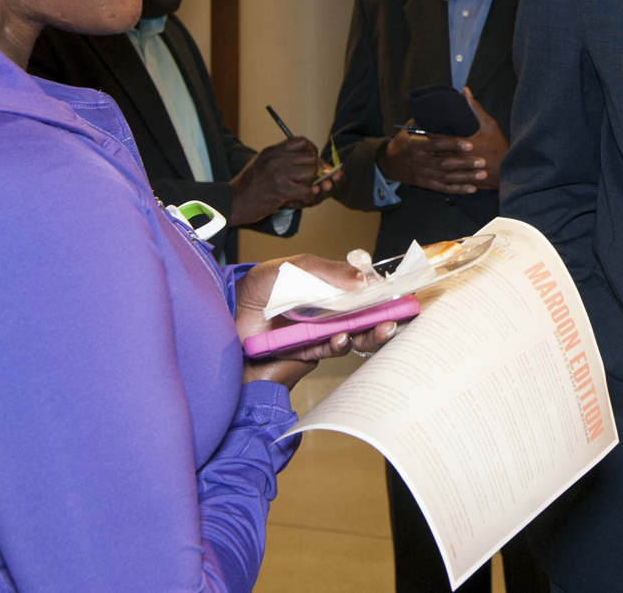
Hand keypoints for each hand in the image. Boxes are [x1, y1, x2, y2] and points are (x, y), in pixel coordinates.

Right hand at [227, 136, 323, 225]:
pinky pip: (306, 191)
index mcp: (272, 151)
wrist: (232, 202)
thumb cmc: (247, 186)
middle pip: (310, 157)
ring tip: (302, 189)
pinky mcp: (281, 190)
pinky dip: (309, 196)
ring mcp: (278, 173)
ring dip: (311, 183)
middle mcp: (276, 159)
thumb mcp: (261, 163)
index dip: (311, 150)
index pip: (301, 141)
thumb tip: (303, 159)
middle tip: (311, 179)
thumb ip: (279, 158)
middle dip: (315, 169)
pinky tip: (303, 199)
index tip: (312, 160)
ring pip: (311, 172)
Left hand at [235, 254, 404, 387]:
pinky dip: (340, 344)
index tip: (395, 288)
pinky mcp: (308, 353)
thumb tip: (361, 280)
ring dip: (371, 331)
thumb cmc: (249, 296)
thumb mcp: (284, 270)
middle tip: (402, 310)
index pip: (355, 286)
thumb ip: (322, 270)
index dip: (376, 288)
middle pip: (361, 311)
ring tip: (385, 326)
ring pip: (353, 333)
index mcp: (319, 286)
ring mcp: (317, 332)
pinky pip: (330, 350)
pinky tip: (343, 336)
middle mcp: (321, 310)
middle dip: (383, 311)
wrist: (220, 332)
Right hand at [376, 90, 502, 193]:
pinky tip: (472, 188)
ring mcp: (423, 174)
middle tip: (482, 161)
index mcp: (416, 143)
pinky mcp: (426, 184)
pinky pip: (444, 188)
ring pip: (446, 177)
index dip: (453, 144)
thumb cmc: (404, 140)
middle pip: (444, 163)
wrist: (389, 163)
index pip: (437, 143)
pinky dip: (458, 189)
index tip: (470, 144)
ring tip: (482, 173)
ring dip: (465, 177)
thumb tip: (443, 102)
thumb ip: (428, 118)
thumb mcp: (411, 126)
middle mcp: (419, 160)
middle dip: (464, 163)